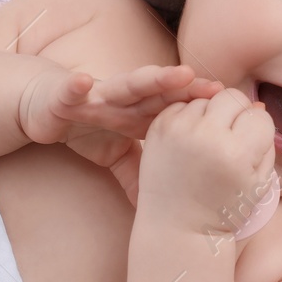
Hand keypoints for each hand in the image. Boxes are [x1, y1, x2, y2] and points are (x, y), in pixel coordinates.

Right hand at [19, 64, 222, 204]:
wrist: (47, 108)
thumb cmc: (88, 128)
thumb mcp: (119, 157)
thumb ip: (143, 174)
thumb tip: (165, 206)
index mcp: (142, 114)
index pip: (179, 111)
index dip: (203, 111)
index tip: (235, 114)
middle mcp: (127, 99)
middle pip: (163, 94)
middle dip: (190, 90)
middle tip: (218, 90)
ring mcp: (100, 94)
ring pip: (129, 85)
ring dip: (152, 79)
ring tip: (178, 75)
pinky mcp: (69, 96)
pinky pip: (72, 90)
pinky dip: (76, 86)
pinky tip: (83, 81)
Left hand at [135, 88, 276, 234]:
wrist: (177, 228)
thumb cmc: (223, 210)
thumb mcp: (258, 183)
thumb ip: (265, 143)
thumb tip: (258, 105)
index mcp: (236, 153)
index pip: (258, 117)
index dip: (258, 131)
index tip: (250, 149)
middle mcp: (206, 137)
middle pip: (233, 97)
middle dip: (237, 114)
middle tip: (230, 139)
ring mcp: (179, 130)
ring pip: (207, 99)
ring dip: (212, 115)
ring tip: (207, 144)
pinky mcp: (158, 128)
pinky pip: (182, 105)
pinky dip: (189, 117)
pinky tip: (190, 141)